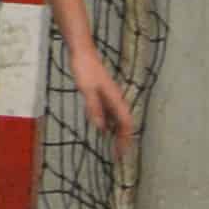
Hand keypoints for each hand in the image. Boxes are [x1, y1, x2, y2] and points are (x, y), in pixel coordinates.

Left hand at [69, 39, 136, 163]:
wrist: (83, 53)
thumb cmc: (85, 69)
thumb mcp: (87, 90)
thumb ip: (94, 108)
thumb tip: (101, 128)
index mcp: (115, 99)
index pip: (125, 123)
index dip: (125, 139)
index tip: (122, 153)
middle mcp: (116, 99)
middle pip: (124, 123)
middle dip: (123, 140)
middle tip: (118, 155)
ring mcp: (110, 97)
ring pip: (118, 119)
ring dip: (117, 133)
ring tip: (114, 147)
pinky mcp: (103, 94)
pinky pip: (110, 113)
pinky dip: (110, 124)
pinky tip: (104, 130)